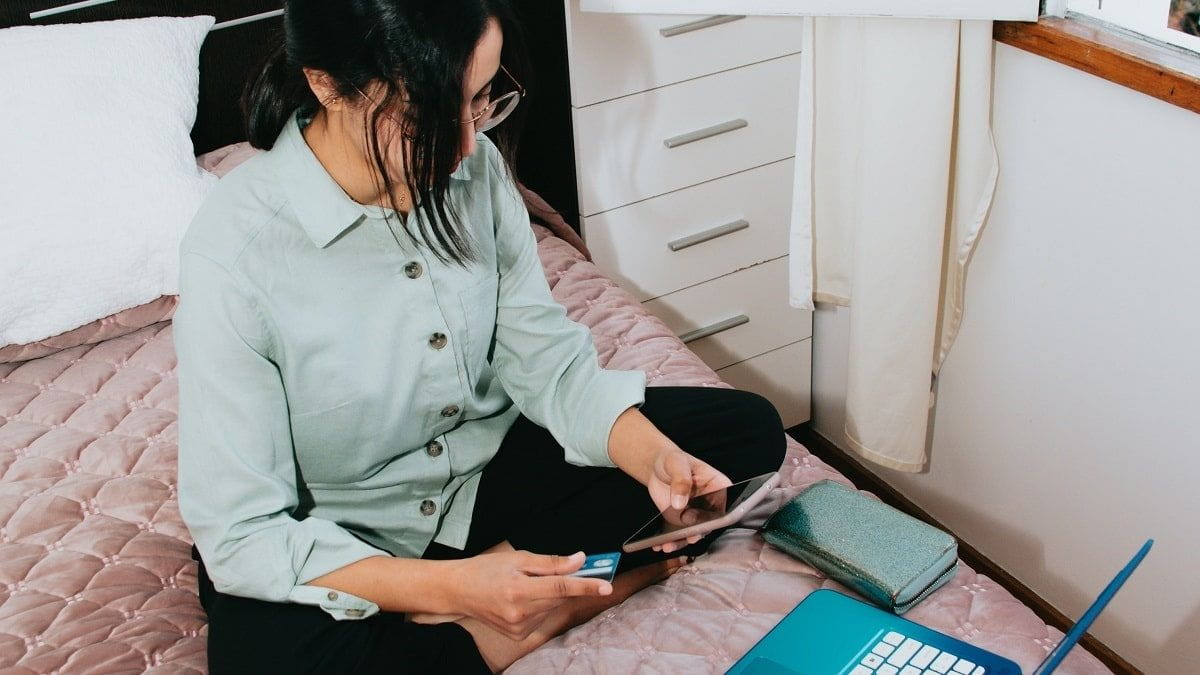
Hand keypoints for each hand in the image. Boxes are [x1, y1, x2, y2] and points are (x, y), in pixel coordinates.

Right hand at [448, 550, 610, 639]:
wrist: (459, 590)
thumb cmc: (486, 570)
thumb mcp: (518, 558)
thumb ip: (551, 562)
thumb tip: (579, 560)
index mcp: (519, 590)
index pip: (561, 587)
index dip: (586, 585)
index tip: (606, 585)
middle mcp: (519, 613)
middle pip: (559, 597)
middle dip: (568, 584)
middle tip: (568, 569)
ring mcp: (518, 628)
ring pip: (552, 607)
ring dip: (551, 594)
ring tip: (528, 583)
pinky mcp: (517, 636)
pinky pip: (542, 617)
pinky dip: (540, 605)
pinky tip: (524, 598)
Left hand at [646, 444, 731, 552]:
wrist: (657, 466)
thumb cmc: (673, 460)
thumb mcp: (677, 464)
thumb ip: (681, 481)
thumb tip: (680, 503)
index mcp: (719, 487)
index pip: (722, 505)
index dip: (713, 517)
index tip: (699, 522)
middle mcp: (711, 504)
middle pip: (709, 523)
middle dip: (697, 533)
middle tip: (685, 536)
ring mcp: (697, 515)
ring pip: (694, 533)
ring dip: (681, 542)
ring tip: (667, 545)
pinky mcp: (682, 521)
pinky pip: (679, 534)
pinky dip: (669, 540)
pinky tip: (658, 544)